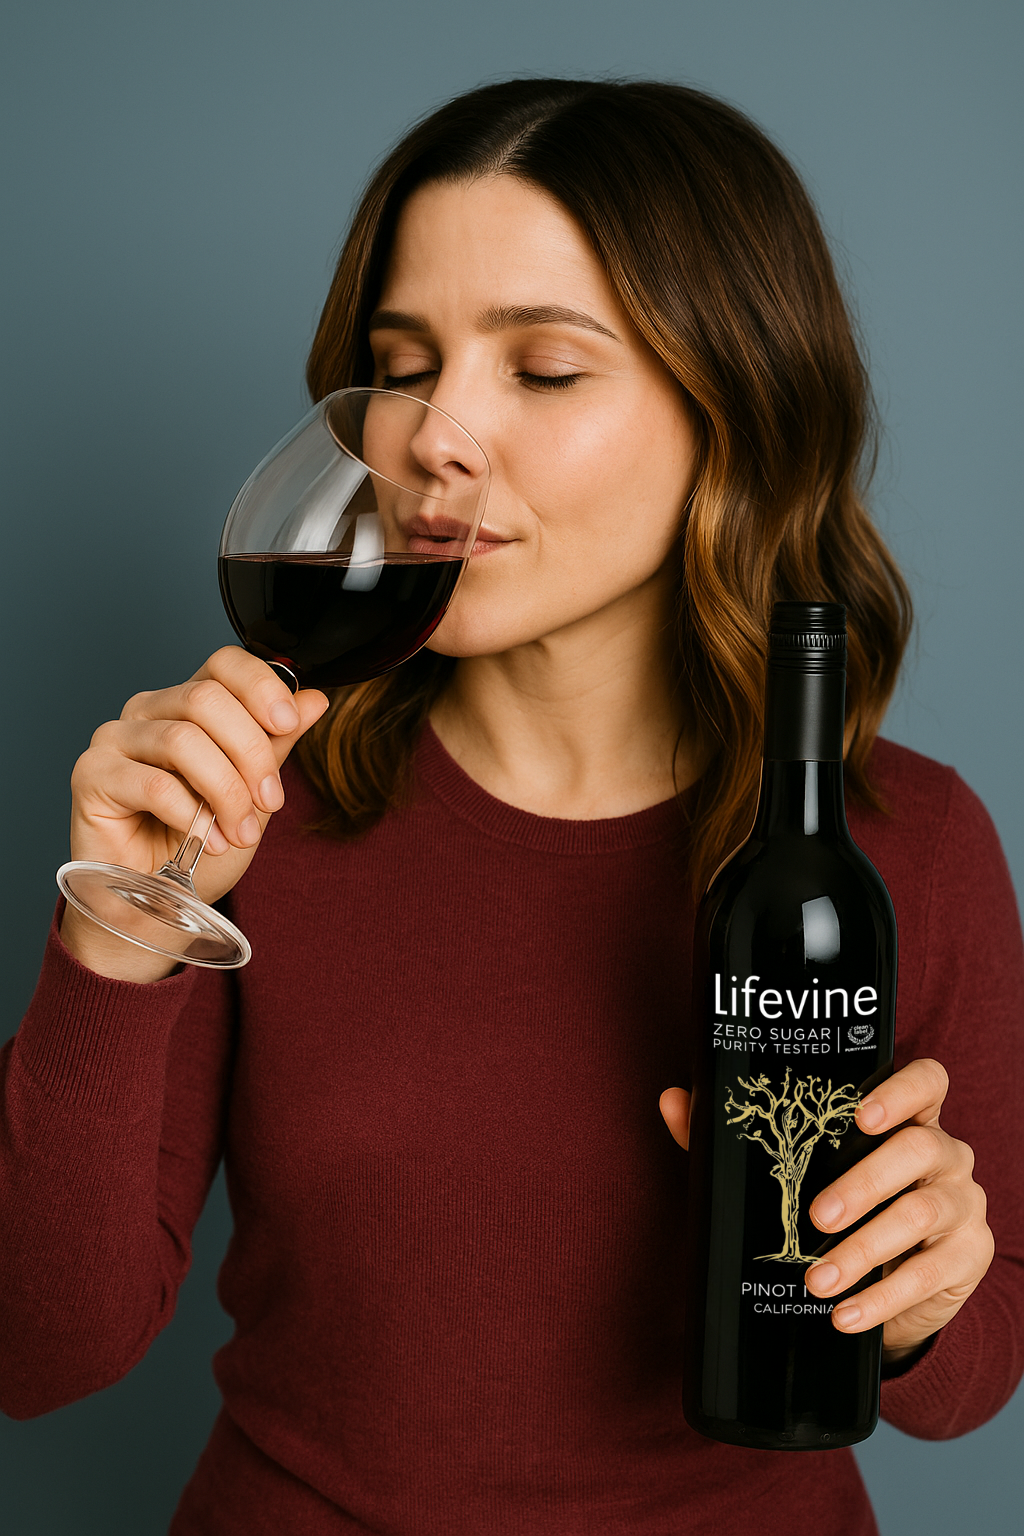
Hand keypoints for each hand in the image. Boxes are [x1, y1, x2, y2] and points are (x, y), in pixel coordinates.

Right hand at [60, 646, 328, 978]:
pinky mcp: (92, 775)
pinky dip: (190, 817)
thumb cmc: (200, 848)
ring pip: (183, 740)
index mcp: (188, 704)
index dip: (260, 686)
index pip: (223, 663)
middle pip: (206, 699)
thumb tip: (314, 701)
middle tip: (269, 802)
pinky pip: (154, 784)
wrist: (157, 905)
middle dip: (251, 754)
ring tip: (239, 833)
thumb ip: (276, 746)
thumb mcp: (253, 795)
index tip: (289, 724)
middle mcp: (148, 711)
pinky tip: (205, 842)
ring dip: (225, 792)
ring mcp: (115, 739)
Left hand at [659, 1060, 994, 1365]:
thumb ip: (744, 1136)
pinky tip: (845, 1315)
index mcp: (910, 1118)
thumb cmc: (845, 1204)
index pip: (926, 1082)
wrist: (900, 1281)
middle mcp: (945, 1152)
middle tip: (819, 1215)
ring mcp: (963, 1204)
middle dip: (865, 1183)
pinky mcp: (969, 1257)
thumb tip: (675, 1101)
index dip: (900, 1092)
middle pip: (918, 1151)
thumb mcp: (801, 1169)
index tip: (860, 1114)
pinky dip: (881, 1300)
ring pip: (920, 1216)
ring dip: (864, 1251)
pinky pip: (929, 1276)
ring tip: (818, 1281)